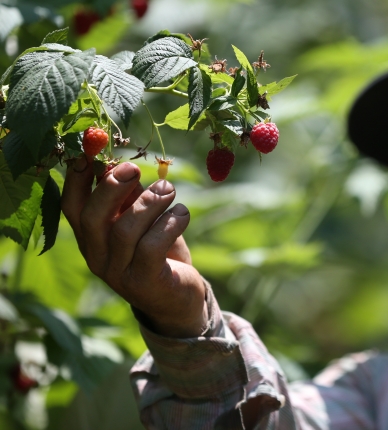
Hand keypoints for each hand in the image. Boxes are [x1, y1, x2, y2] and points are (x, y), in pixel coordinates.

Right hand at [61, 157, 208, 337]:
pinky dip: (169, 223)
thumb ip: (129, 198)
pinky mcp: (145, 283)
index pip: (71, 207)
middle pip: (91, 218)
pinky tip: (182, 213)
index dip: (77, 178)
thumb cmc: (159, 253)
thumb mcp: (142, 222)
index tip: (92, 150)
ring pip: (125, 231)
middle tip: (133, 168)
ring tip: (169, 189)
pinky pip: (151, 247)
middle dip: (111, 187)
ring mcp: (119, 274)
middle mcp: (97, 257)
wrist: (179, 300)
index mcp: (90, 239)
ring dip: (150, 203)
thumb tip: (121, 163)